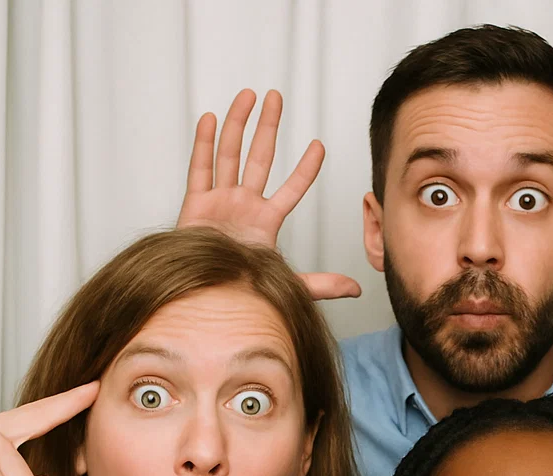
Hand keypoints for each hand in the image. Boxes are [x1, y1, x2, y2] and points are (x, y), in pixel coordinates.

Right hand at [178, 88, 360, 300]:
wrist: (211, 302)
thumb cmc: (244, 295)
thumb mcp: (288, 285)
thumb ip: (323, 285)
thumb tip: (357, 289)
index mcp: (266, 222)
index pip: (292, 188)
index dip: (306, 168)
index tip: (319, 145)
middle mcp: (244, 206)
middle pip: (259, 157)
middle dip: (268, 127)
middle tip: (276, 98)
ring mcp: (220, 202)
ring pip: (230, 154)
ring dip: (238, 123)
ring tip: (249, 95)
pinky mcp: (195, 206)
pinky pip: (200, 169)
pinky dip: (203, 143)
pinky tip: (210, 118)